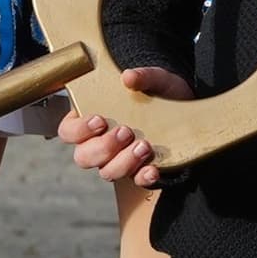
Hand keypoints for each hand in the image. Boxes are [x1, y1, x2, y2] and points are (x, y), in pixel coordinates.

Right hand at [58, 65, 193, 184]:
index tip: (99, 120)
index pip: (68, 131)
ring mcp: (118, 159)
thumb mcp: (156, 79)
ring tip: (144, 145)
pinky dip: (143, 177)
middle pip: (83, 157)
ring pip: (107, 172)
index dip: (78, 130)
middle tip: (125, 131)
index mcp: (92, 119)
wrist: (188, 108)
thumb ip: (143, 76)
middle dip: (103, 147)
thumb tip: (129, 77)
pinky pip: (135, 181)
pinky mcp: (139, 170)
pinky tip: (153, 169)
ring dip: (123, 162)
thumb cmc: (160, 92)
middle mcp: (100, 142)